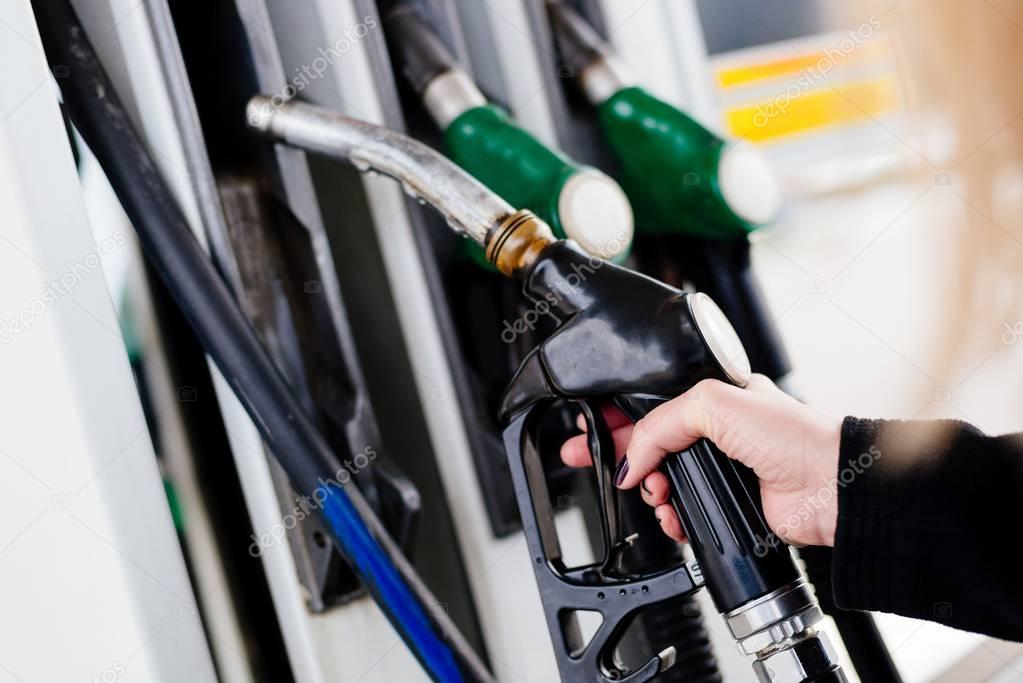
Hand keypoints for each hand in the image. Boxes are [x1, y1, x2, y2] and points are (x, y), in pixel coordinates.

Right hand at [560, 375, 841, 547]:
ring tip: (655, 490)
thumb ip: (661, 424)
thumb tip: (633, 458)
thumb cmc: (793, 434)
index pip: (651, 403)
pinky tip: (672, 514)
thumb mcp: (713, 405)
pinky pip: (683, 512)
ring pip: (662, 482)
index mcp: (713, 398)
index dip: (618, 414)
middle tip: (586, 457)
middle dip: (619, 454)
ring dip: (651, 489)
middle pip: (650, 444)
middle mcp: (716, 432)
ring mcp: (720, 469)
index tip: (590, 426)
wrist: (830, 486)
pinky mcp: (726, 504)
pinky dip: (672, 517)